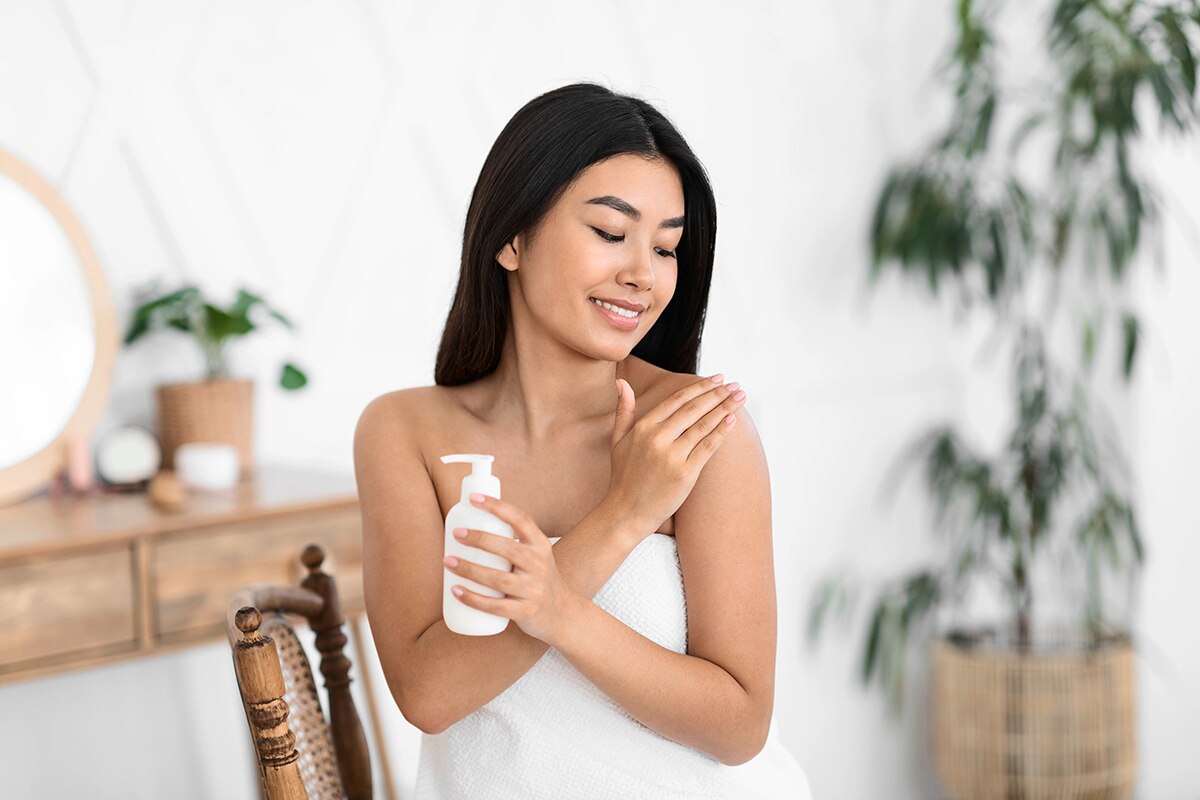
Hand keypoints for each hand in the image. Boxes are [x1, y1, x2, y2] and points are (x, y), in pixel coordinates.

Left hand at [443, 492, 577, 643]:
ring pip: (499, 579)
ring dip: (470, 570)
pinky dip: (474, 599)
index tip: (474, 498)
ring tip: (448, 561)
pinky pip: (496, 606)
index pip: (520, 519)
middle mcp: (539, 565)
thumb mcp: (534, 554)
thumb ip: (510, 540)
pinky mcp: (525, 612)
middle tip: (456, 533)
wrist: (560, 613)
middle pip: (508, 549)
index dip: (497, 507)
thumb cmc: (536, 578)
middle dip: (479, 539)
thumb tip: (468, 522)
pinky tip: (456, 591)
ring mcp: (534, 590)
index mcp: (540, 545)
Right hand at [605, 373, 746, 534]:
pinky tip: (733, 419)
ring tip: (741, 396)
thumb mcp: (618, 440)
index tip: (717, 378)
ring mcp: (672, 456)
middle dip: (717, 394)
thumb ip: (623, 410)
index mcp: (644, 427)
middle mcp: (658, 438)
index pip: (677, 400)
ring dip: (725, 408)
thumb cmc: (624, 476)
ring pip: (703, 425)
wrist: (626, 512)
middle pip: (694, 409)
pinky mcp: (685, 473)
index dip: (699, 387)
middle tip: (735, 384)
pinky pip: (707, 447)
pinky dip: (721, 431)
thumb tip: (622, 381)